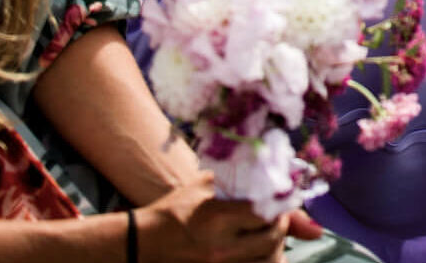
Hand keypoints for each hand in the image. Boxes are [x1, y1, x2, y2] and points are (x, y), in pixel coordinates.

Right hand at [137, 172, 289, 262]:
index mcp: (218, 217)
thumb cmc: (175, 209)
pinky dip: (262, 261)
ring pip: (267, 261)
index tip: (281, 198)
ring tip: (270, 234)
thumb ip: (237, 178)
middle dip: (281, 224)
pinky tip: (261, 251)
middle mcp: (221, 247)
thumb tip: (271, 171)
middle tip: (279, 216)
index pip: (265, 211)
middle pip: (272, 238)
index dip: (280, 203)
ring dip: (275, 246)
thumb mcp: (203, 186)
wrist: (144, 242)